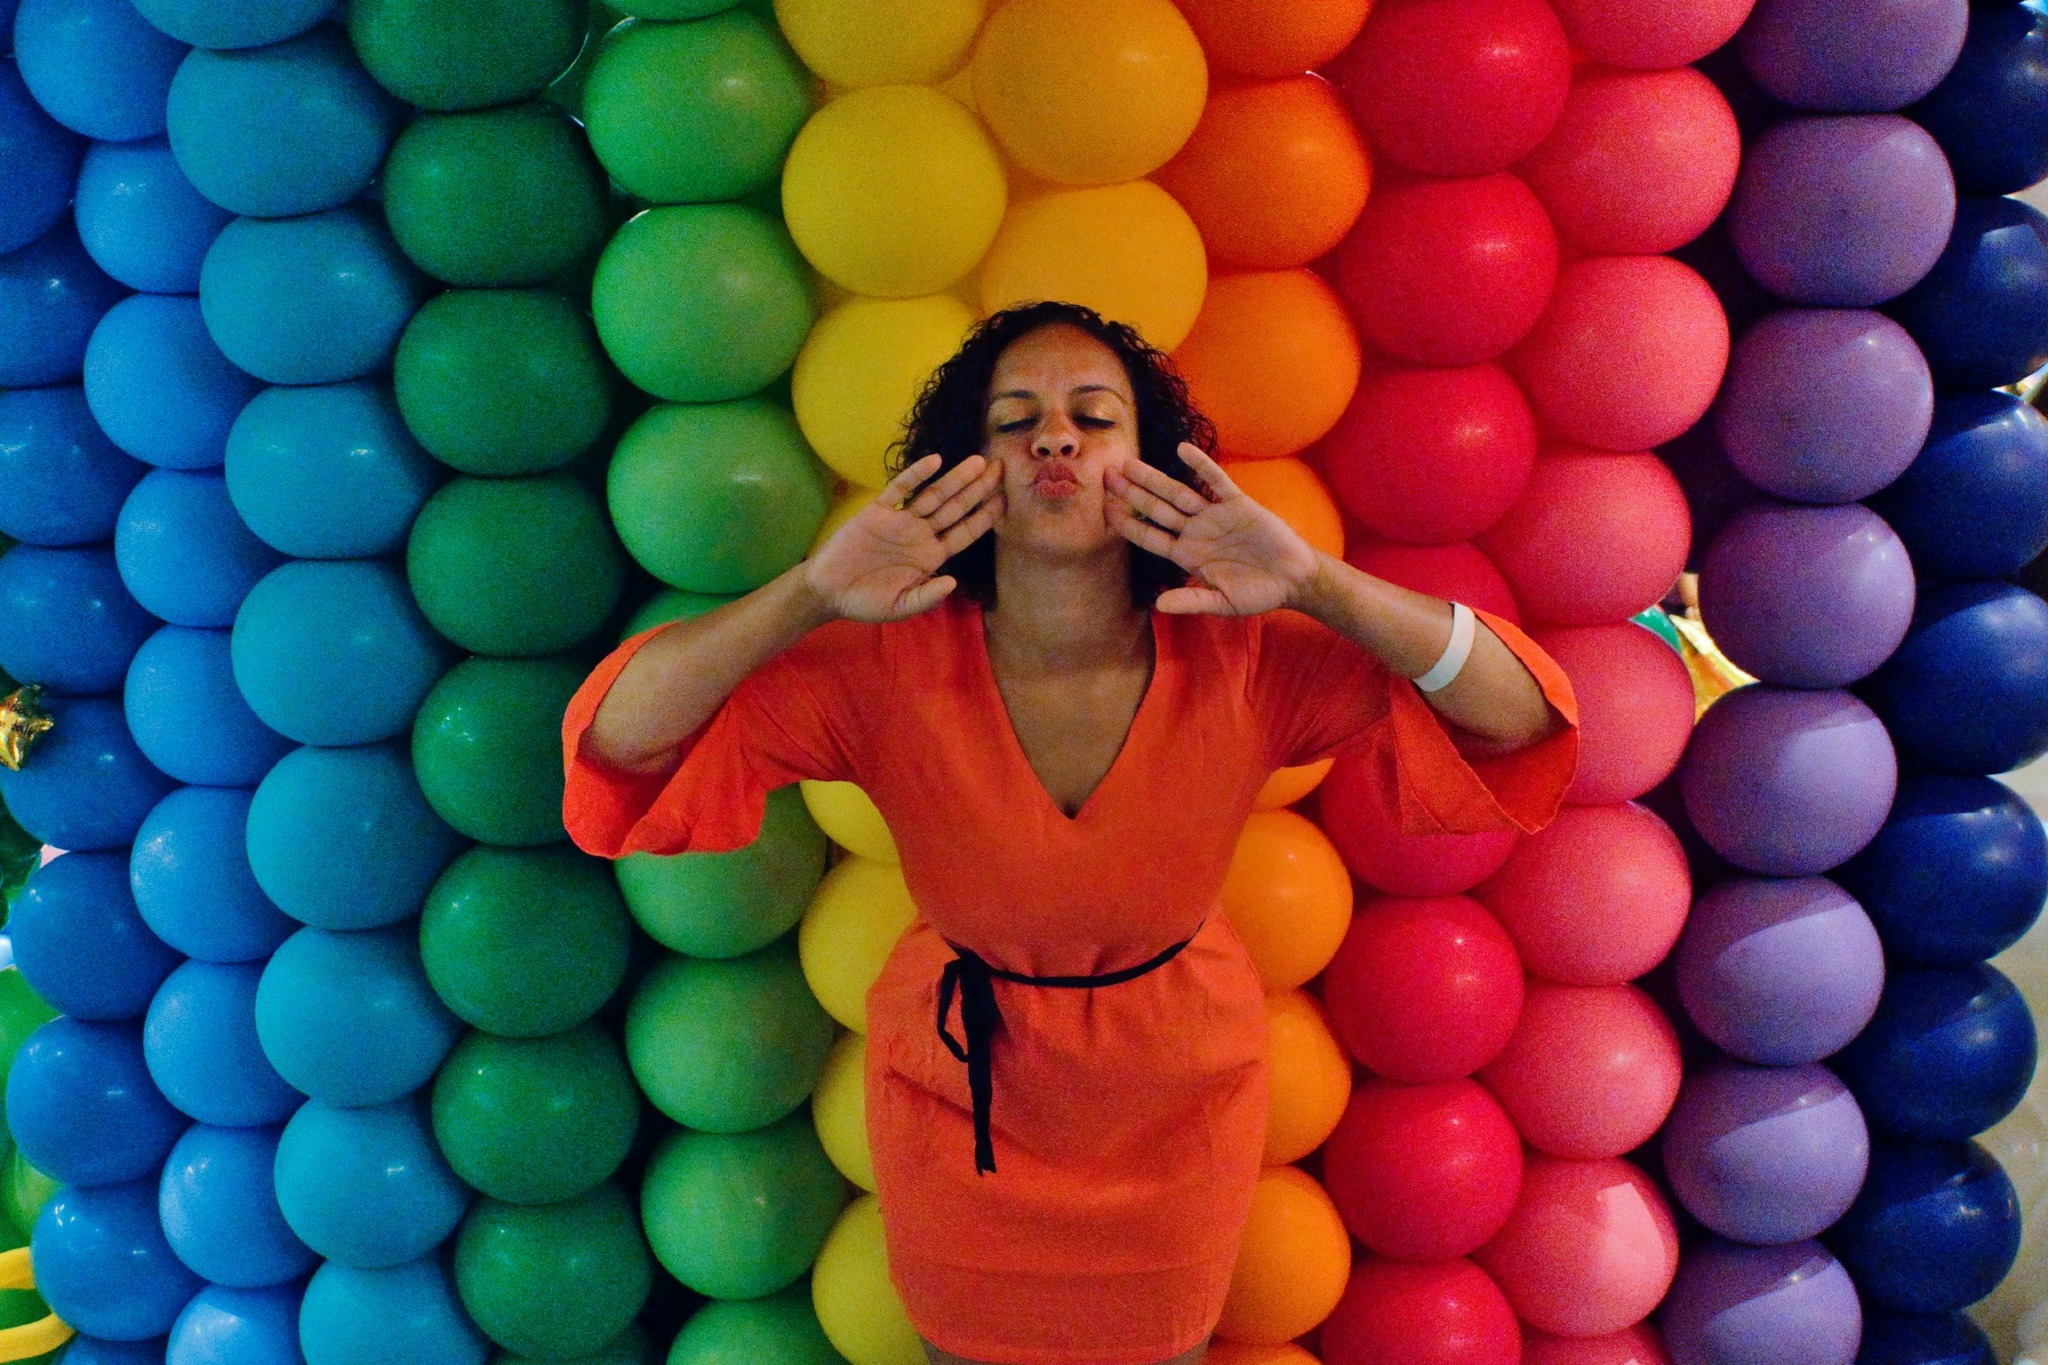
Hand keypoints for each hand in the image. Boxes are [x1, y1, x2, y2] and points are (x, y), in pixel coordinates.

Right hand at [805, 453, 1004, 622]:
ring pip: (934, 495)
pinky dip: (916, 475)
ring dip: (955, 479)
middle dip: (979, 490)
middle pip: (956, 508)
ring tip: (978, 462)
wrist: (828, 590)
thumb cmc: (866, 602)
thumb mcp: (900, 607)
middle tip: (1001, 469)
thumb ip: (926, 596)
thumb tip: (953, 582)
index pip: (964, 533)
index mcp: (930, 557)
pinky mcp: (877, 511)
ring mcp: (900, 520)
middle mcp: (920, 534)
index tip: (1005, 501)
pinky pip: (900, 489)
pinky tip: (935, 461)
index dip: (985, 518)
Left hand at [1106, 443, 1319, 616]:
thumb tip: (1158, 606)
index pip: (1149, 536)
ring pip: (1178, 493)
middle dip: (1131, 494)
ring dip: (1154, 479)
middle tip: (1106, 476)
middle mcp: (1195, 532)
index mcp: (1187, 555)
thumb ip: (1191, 601)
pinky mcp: (1237, 504)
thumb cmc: (1257, 593)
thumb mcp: (1222, 603)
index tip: (1105, 511)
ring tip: (1130, 464)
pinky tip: (1182, 450)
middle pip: (1157, 509)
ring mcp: (1214, 516)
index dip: (1127, 525)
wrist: (1293, 579)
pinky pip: (1216, 481)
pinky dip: (1201, 465)